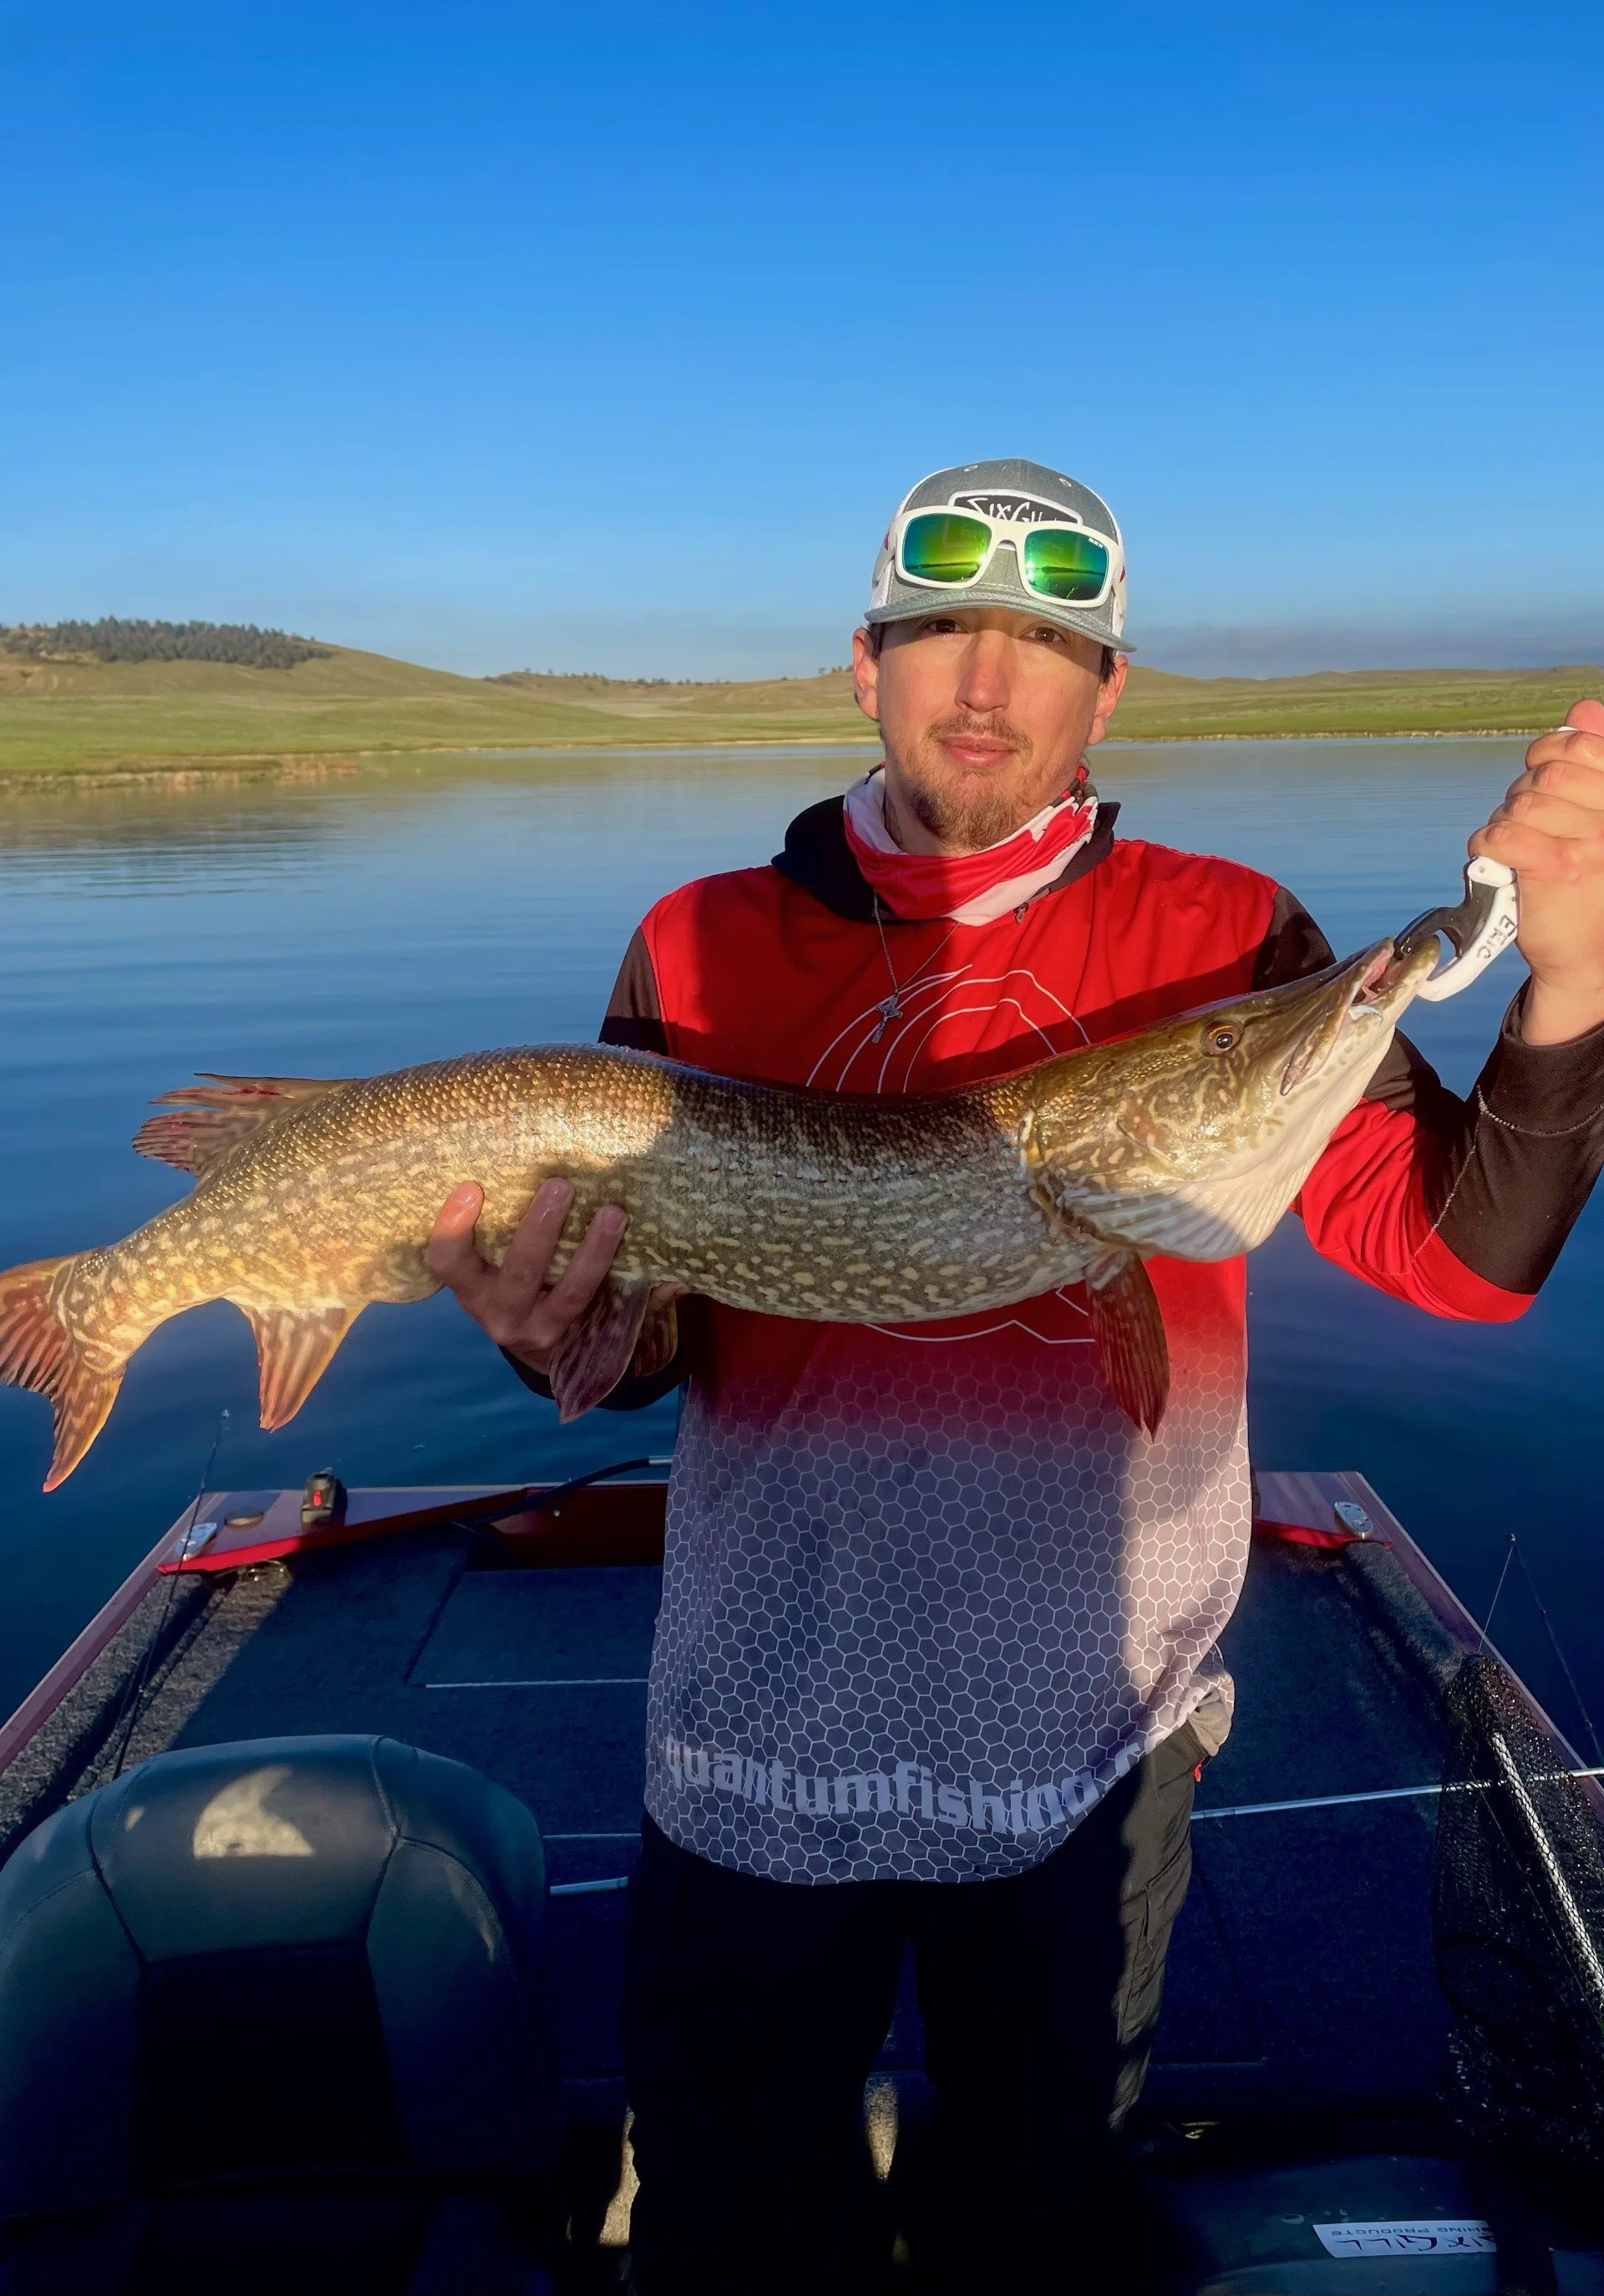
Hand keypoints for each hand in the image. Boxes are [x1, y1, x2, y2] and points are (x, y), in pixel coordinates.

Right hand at [426, 1177, 626, 1374]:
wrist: (531, 1345)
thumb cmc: (507, 1279)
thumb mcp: (488, 1262)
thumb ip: (494, 1226)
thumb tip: (509, 1162)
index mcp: (468, 1285)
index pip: (446, 1259)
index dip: (453, 1226)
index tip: (471, 1187)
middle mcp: (495, 1311)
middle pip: (517, 1273)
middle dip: (539, 1229)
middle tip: (559, 1185)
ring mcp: (534, 1327)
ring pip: (566, 1292)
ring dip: (591, 1250)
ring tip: (611, 1212)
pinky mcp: (568, 1333)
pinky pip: (590, 1299)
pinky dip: (604, 1266)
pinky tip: (619, 1235)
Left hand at [1470, 697, 1603, 1044]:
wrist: (1587, 955)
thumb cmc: (1591, 882)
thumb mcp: (1598, 816)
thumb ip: (1593, 761)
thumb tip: (1582, 708)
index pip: (1581, 743)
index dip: (1548, 750)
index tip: (1538, 770)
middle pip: (1546, 773)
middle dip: (1523, 792)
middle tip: (1525, 821)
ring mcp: (1591, 842)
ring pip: (1521, 802)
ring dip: (1505, 821)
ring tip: (1515, 846)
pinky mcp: (1557, 869)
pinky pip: (1504, 834)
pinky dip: (1487, 844)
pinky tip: (1495, 857)